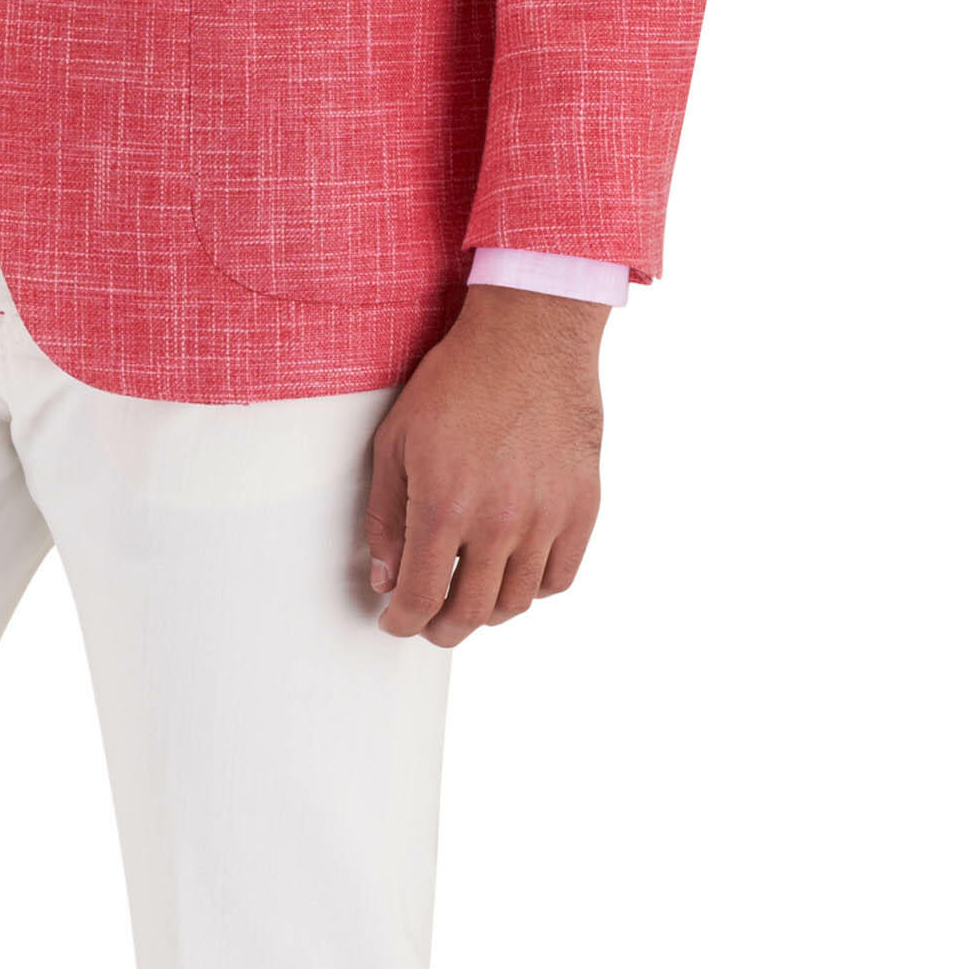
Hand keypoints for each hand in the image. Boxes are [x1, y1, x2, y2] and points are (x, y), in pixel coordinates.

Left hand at [366, 281, 608, 645]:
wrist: (529, 339)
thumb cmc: (457, 383)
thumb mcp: (395, 444)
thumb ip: (386, 518)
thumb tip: (386, 577)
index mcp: (444, 507)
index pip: (421, 598)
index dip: (403, 622)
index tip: (396, 622)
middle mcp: (499, 522)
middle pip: (469, 613)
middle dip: (440, 629)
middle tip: (428, 622)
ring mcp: (547, 517)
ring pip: (517, 603)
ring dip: (486, 612)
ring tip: (469, 597)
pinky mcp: (582, 506)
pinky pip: (559, 577)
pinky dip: (533, 588)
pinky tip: (513, 572)